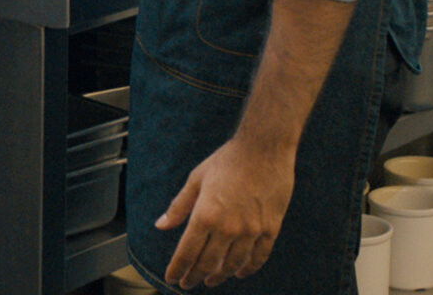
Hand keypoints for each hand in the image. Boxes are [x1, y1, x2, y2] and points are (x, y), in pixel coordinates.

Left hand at [158, 138, 295, 287]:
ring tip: (211, 280)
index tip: (172, 278)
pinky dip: (248, 268)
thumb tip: (161, 225)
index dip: (178, 268)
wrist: (263, 150)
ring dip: (220, 275)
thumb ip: (179, 206)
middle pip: (209, 262)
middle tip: (187, 284)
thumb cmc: (226, 161)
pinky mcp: (270, 228)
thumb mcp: (196, 179)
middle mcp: (228, 227)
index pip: (187, 252)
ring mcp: (251, 230)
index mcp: (205, 215)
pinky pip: (259, 256)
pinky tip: (239, 272)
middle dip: (195, 276)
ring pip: (233, 264)